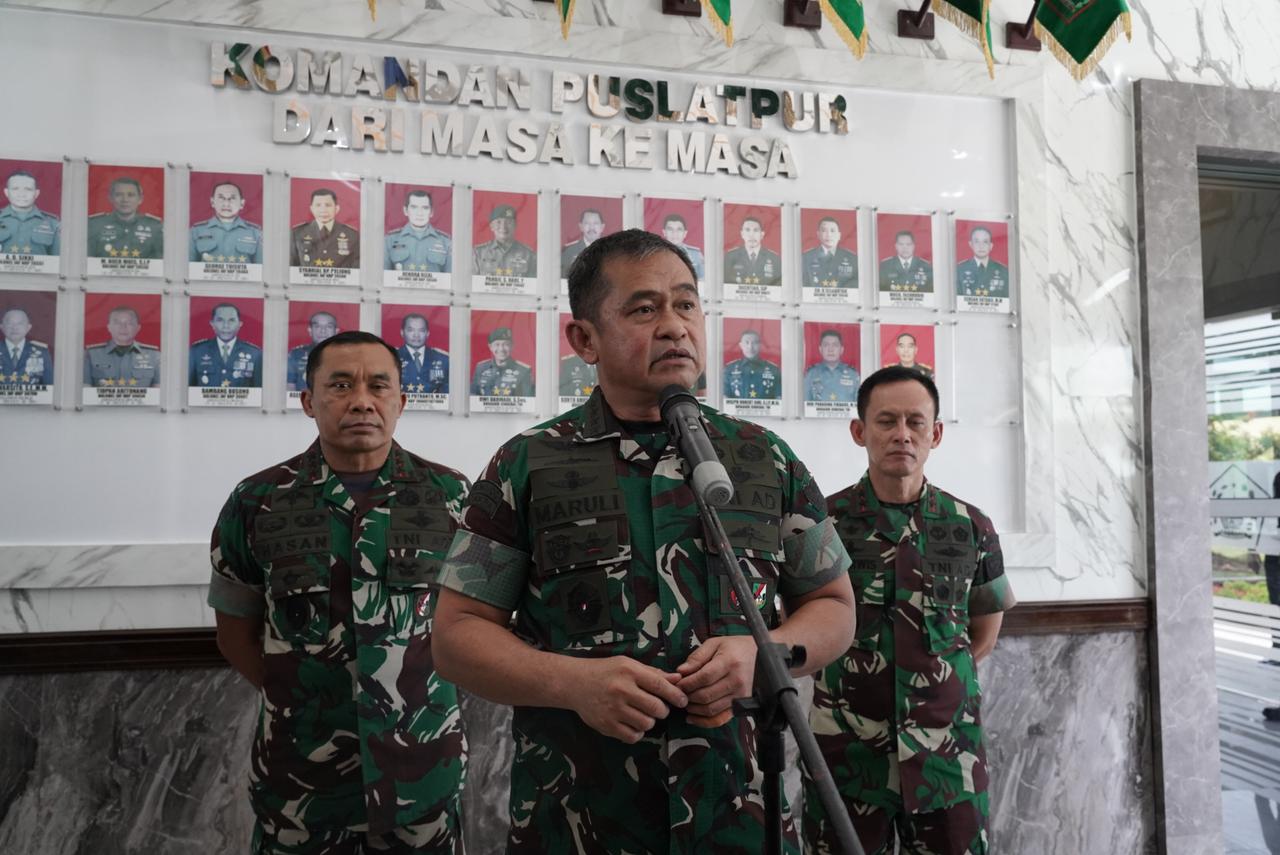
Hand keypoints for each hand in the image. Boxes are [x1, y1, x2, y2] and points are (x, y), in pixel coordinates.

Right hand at [568, 656, 687, 743]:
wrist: (574, 683)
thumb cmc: (606, 671)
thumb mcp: (628, 665)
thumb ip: (653, 673)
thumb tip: (678, 679)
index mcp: (629, 672)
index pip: (660, 685)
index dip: (676, 695)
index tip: (683, 701)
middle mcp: (621, 690)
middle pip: (656, 708)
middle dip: (663, 710)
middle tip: (658, 707)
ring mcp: (613, 709)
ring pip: (647, 724)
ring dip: (650, 721)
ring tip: (643, 714)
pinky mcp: (606, 725)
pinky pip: (633, 736)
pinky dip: (637, 732)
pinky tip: (632, 723)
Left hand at [674, 636, 756, 727]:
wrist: (762, 656)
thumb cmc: (737, 648)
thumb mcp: (716, 643)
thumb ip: (697, 657)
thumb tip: (681, 671)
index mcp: (729, 662)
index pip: (703, 678)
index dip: (687, 683)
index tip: (677, 683)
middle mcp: (736, 681)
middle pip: (705, 695)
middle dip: (687, 696)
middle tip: (678, 693)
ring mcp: (740, 696)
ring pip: (710, 709)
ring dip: (693, 709)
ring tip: (685, 702)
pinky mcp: (741, 706)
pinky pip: (720, 719)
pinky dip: (704, 722)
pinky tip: (693, 717)